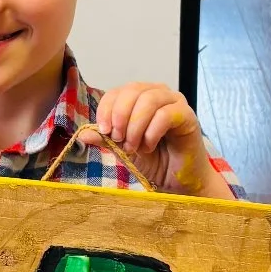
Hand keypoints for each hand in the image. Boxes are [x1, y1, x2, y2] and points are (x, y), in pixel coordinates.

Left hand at [91, 83, 233, 198]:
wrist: (178, 181)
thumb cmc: (154, 161)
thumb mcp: (123, 149)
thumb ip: (106, 139)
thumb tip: (83, 134)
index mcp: (140, 97)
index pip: (118, 91)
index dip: (107, 108)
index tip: (104, 131)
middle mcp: (158, 93)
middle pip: (132, 90)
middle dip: (120, 116)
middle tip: (119, 140)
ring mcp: (175, 102)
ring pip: (149, 99)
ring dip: (135, 125)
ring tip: (133, 146)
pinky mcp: (188, 116)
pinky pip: (165, 115)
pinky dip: (151, 133)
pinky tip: (149, 146)